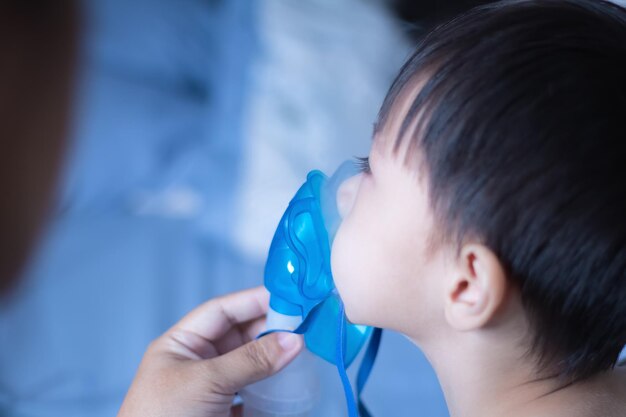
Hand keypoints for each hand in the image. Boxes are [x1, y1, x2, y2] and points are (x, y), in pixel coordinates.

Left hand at [117, 286, 303, 416]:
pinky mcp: (224, 415)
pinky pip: (254, 395)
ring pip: (250, 365)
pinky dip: (272, 390)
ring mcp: (212, 391)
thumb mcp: (205, 382)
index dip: (253, 300)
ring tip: (302, 351)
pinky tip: (290, 384)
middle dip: (270, 329)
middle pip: (240, 336)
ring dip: (274, 359)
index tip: (288, 296)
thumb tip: (293, 339)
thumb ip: (250, 359)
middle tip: (303, 325)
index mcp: (181, 345)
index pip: (221, 311)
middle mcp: (197, 363)